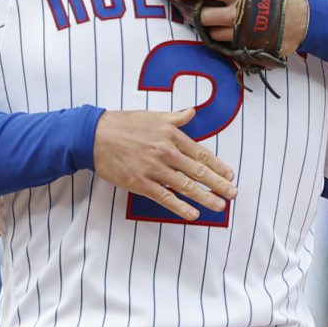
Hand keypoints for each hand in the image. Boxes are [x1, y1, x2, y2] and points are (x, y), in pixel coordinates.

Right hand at [93, 107, 234, 221]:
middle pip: (198, 171)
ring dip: (205, 197)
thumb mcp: (153, 116)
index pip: (201, 154)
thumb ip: (175, 117)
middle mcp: (166, 152)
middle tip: (233, 194)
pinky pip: (165, 197)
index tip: (230, 175)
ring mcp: (154, 169)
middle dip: (218, 184)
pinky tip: (193, 214)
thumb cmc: (123, 124)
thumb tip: (191, 112)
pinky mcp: (140, 183)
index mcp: (171, 135)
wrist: (94, 136)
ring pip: (185, 186)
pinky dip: (180, 207)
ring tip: (220, 206)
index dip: (218, 166)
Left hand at [169, 0, 310, 59]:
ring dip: (212, 28)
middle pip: (203, 15)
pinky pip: (225, 44)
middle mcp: (236, 11)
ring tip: (221, 21)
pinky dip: (223, 39)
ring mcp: (239, 30)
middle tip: (201, 11)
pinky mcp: (244, 45)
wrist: (302, 18)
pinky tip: (230, 32)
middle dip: (199, 14)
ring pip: (212, 32)